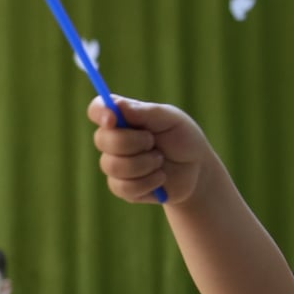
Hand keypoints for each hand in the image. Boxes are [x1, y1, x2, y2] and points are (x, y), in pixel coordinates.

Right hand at [91, 97, 213, 205]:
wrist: (196, 170)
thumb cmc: (183, 138)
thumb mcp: (171, 119)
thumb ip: (145, 112)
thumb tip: (117, 105)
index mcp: (123, 117)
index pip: (97, 109)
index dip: (99, 112)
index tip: (113, 119)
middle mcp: (114, 139)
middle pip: (101, 139)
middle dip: (132, 142)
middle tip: (152, 141)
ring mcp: (115, 164)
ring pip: (112, 166)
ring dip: (143, 163)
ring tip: (160, 160)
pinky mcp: (122, 188)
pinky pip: (123, 187)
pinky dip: (147, 182)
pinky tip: (160, 177)